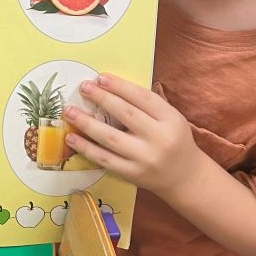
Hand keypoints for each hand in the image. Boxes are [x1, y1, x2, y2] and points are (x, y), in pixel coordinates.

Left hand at [65, 75, 202, 199]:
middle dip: (102, 98)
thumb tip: (110, 87)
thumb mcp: (171, 118)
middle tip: (83, 87)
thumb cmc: (174, 140)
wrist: (185, 177)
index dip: (120, 86)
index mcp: (170, 120)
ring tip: (69, 111)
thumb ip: (147, 105)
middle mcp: (159, 138)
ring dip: (86, 123)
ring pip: (111, 138)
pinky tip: (72, 138)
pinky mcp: (132, 174)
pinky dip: (86, 148)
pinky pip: (105, 159)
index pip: (143, 98)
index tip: (100, 77)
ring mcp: (145, 158)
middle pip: (126, 114)